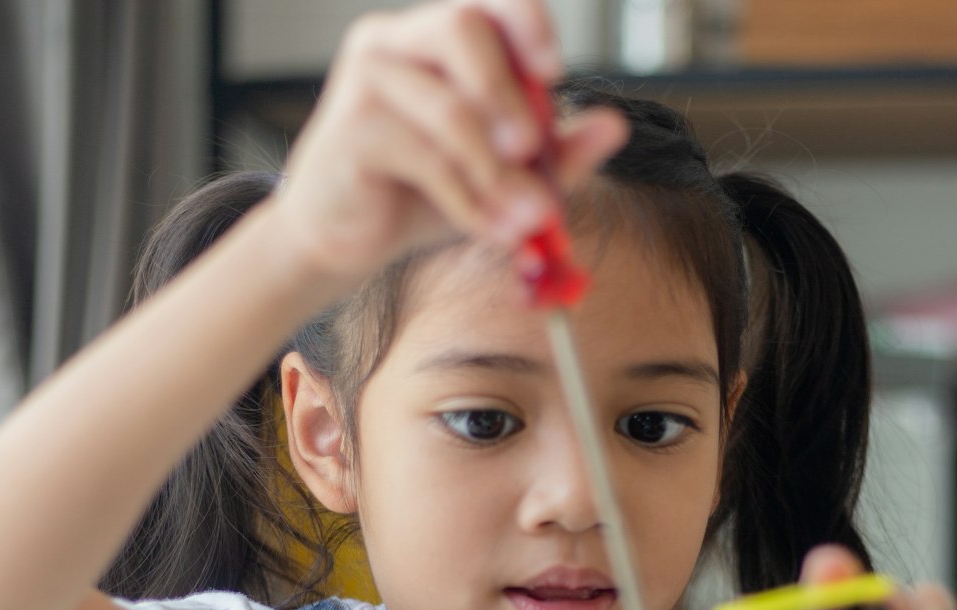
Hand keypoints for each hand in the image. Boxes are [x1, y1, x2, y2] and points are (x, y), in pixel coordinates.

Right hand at [268, 0, 627, 283]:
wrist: (343, 238)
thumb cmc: (417, 192)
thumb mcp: (499, 172)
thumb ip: (556, 152)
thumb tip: (614, 126)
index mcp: (437, 37)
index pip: (489, 3)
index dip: (528, 23)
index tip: (555, 70)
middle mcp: (397, 41)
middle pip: (463, 27)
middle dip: (509, 94)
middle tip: (533, 150)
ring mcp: (368, 79)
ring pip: (449, 107)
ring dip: (497, 171)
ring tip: (524, 220)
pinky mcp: (349, 130)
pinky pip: (425, 158)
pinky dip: (467, 200)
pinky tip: (486, 228)